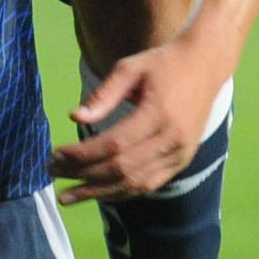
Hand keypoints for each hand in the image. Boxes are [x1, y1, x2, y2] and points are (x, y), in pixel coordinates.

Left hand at [50, 39, 231, 202]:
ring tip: (69, 195)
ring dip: (99, 192)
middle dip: (83, 175)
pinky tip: (98, 193)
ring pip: (135, 184)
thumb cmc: (163, 63)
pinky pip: (148, 184)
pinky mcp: (183, 161)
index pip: (114, 144)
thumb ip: (103, 94)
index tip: (56, 154)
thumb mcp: (130, 68)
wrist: (205, 66)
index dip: (82, 154)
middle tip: (53, 172)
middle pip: (122, 168)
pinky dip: (121, 192)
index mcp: (159, 113)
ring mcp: (180, 154)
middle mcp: (172, 139)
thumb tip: (75, 118)